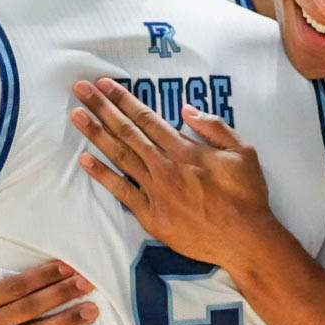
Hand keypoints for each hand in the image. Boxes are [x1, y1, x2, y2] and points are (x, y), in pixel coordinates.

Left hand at [71, 78, 274, 269]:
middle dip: (102, 108)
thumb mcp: (243, 151)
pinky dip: (102, 175)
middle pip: (127, 132)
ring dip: (96, 134)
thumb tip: (186, 110)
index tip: (105, 85)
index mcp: (186, 149)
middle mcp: (166, 166)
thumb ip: (214, 127)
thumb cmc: (247, 195)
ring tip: (76, 115)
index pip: (147, 118)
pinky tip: (85, 160)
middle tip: (80, 89)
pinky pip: (122, 192)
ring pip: (120, 156)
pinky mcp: (151, 215)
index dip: (124, 99)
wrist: (245, 239)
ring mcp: (156, 191)